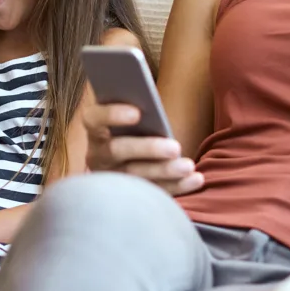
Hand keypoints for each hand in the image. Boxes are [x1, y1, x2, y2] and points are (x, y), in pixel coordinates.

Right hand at [83, 100, 201, 195]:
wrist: (133, 163)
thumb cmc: (137, 130)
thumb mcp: (131, 117)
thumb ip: (136, 106)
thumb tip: (149, 94)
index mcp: (96, 130)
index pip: (93, 119)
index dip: (112, 114)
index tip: (137, 113)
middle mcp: (98, 155)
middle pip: (116, 151)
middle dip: (147, 148)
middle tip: (175, 147)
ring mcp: (111, 178)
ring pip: (134, 176)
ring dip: (164, 171)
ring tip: (188, 166)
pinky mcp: (130, 196)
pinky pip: (152, 192)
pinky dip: (176, 186)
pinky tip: (195, 179)